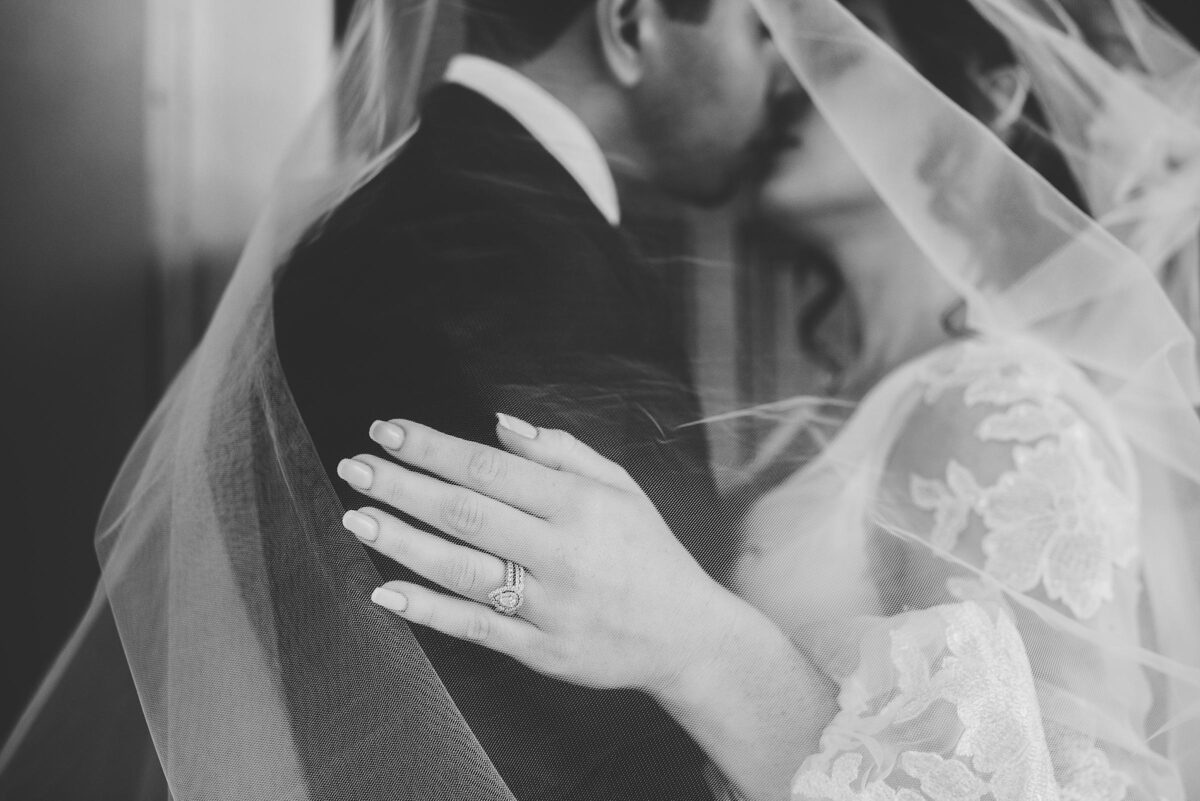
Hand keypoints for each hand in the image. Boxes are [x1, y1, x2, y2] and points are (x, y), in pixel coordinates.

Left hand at [336, 414, 739, 697]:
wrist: (686, 635)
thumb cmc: (648, 552)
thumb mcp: (621, 486)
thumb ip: (561, 452)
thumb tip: (499, 422)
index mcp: (581, 505)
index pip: (490, 467)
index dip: (433, 447)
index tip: (389, 431)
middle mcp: (562, 553)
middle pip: (467, 513)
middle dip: (404, 486)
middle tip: (356, 467)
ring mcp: (549, 606)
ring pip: (463, 570)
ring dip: (403, 543)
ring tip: (358, 518)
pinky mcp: (541, 651)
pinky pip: (476, 628)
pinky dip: (429, 610)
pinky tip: (388, 592)